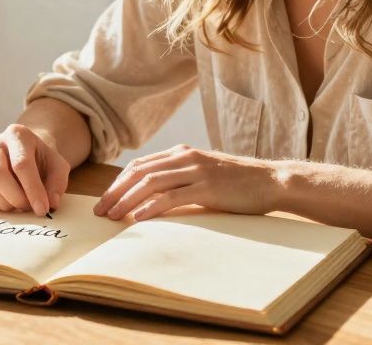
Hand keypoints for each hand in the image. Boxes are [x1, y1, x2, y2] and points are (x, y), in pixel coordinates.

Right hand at [0, 124, 70, 216]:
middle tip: (28, 208)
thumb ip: (58, 182)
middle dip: (15, 197)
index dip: (32, 189)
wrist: (27, 155)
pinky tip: (6, 204)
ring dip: (2, 203)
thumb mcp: (58, 166)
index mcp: (17, 134)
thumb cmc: (42, 160)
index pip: (21, 164)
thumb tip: (51, 202)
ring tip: (18, 206)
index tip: (42, 209)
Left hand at [92, 145, 279, 221]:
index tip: (105, 200)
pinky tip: (139, 218)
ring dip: (127, 200)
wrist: (271, 181)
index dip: (119, 182)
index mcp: (181, 153)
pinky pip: (172, 196)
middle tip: (100, 211)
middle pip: (139, 172)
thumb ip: (181, 179)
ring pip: (150, 183)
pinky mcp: (207, 187)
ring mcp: (196, 171)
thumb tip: (154, 198)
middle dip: (115, 191)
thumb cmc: (238, 183)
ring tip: (113, 215)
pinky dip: (152, 207)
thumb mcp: (204, 174)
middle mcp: (185, 158)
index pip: (140, 165)